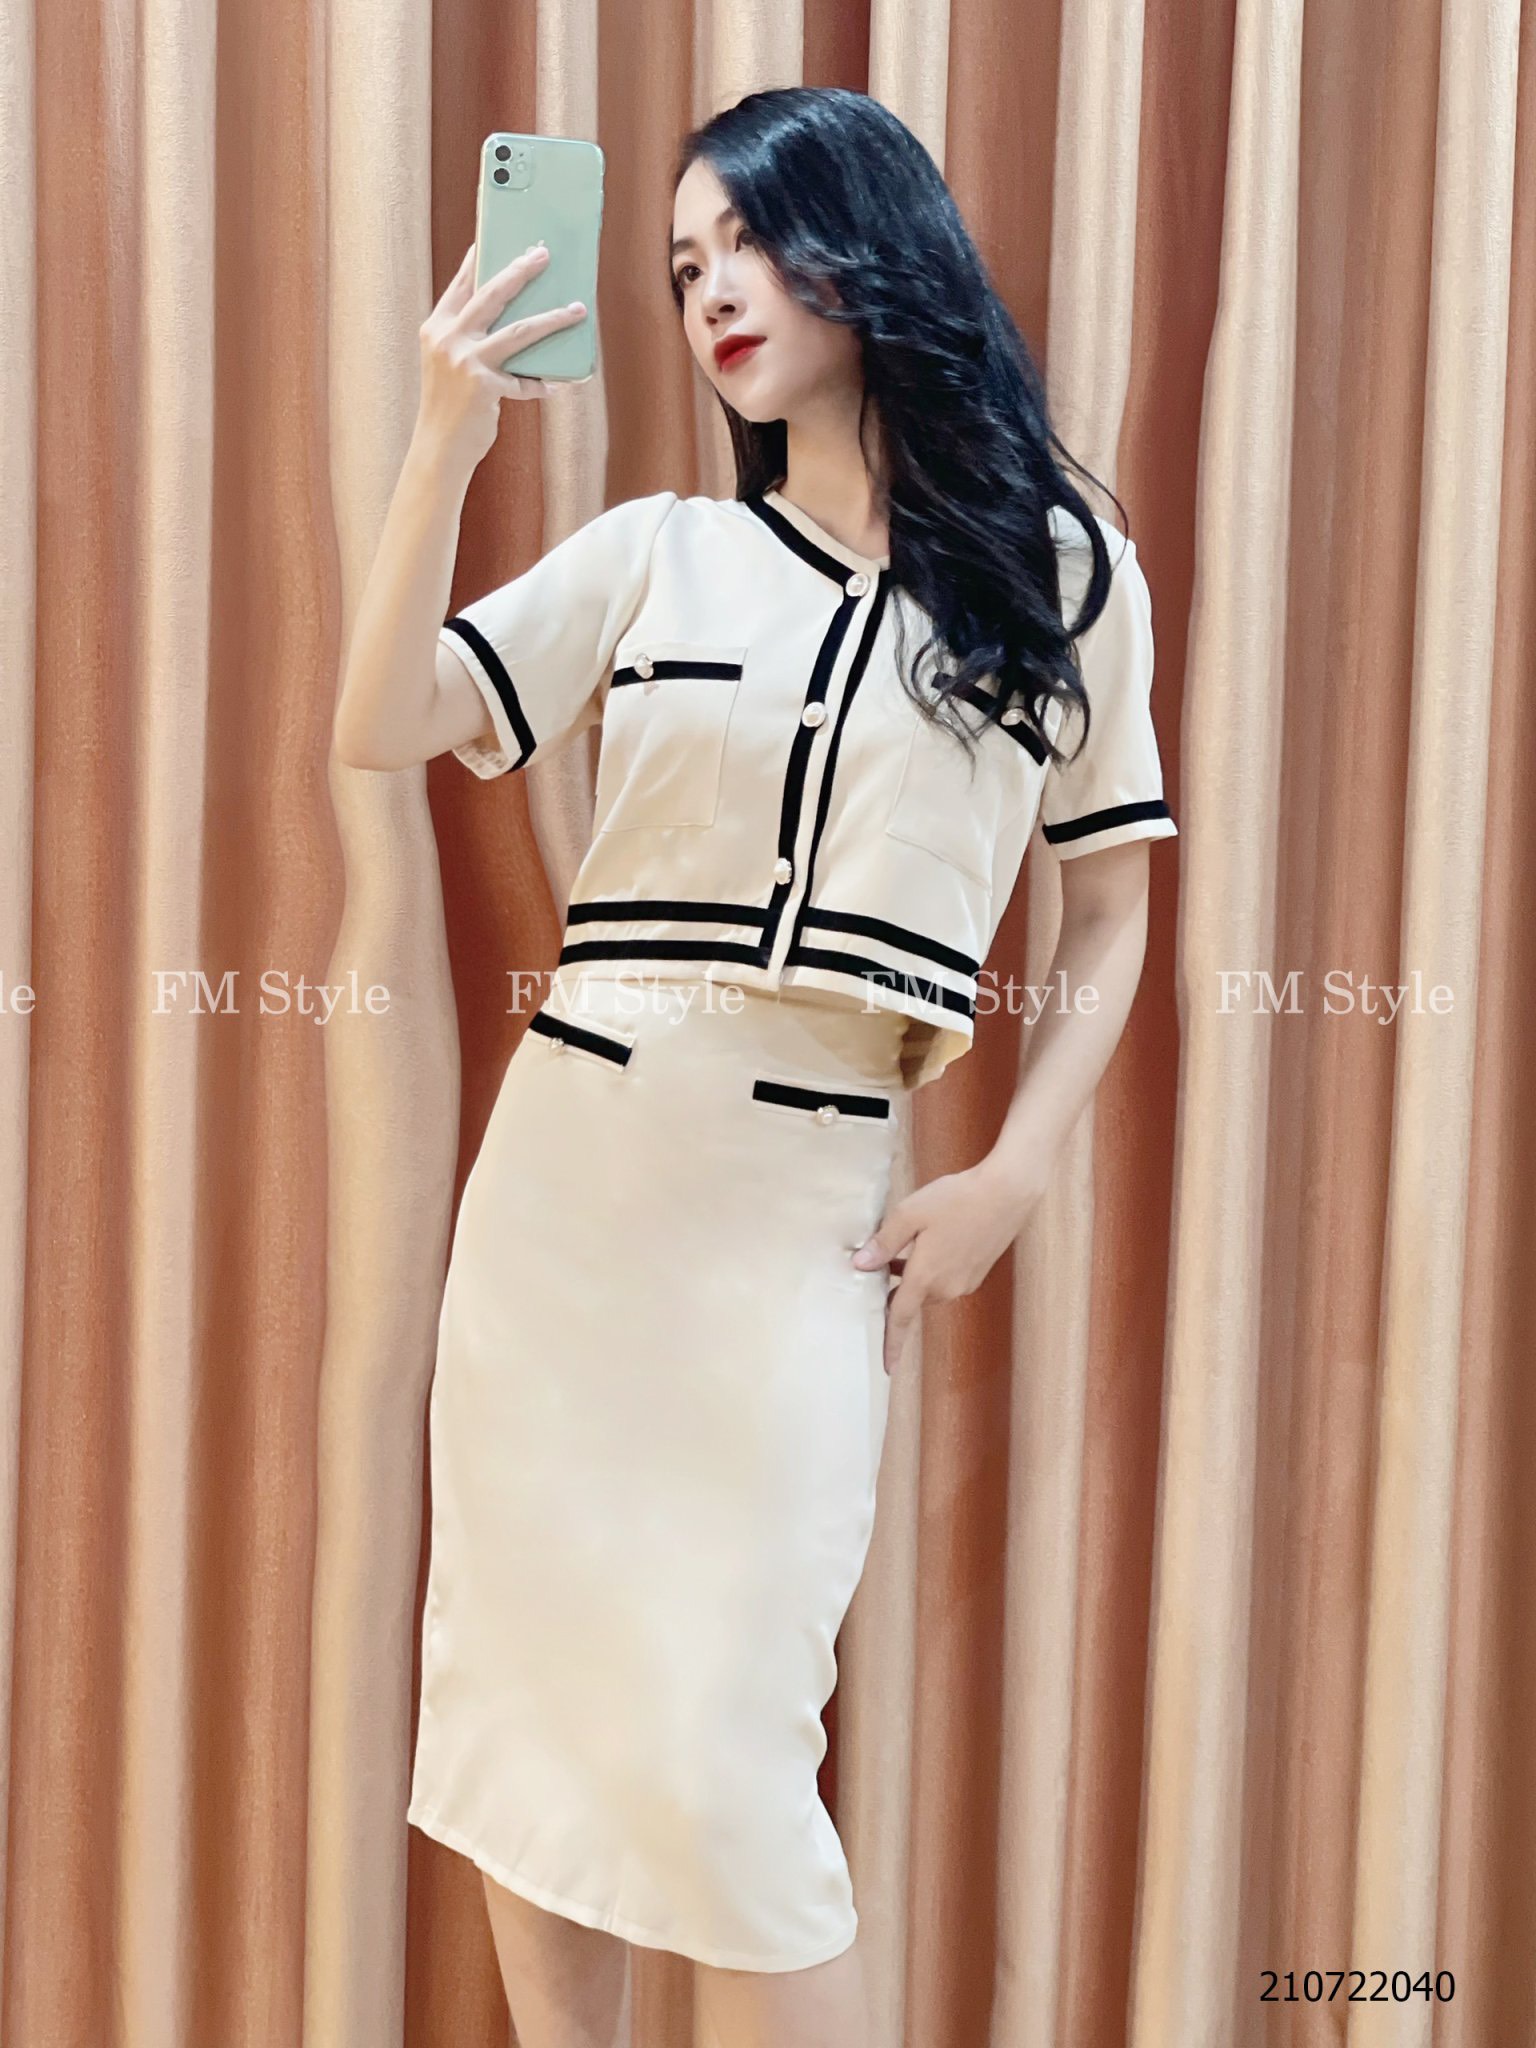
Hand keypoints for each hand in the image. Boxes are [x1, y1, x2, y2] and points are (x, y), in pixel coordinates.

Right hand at [416, 241, 590, 470]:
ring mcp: (465, 361)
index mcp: (436, 327)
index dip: (480, 257)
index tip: (500, 236)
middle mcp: (448, 338)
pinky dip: (542, 384)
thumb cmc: (448, 405)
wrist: (439, 448)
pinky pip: (525, 380)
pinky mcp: (484, 386)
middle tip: (544, 254)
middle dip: (521, 270)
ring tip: (578, 310)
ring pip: (519, 330)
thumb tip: (513, 317)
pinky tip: (556, 385)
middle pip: (492, 293)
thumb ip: (468, 338)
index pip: (462, 283)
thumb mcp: (448, 363)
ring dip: (553, 319)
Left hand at [851, 1152, 1049, 1375]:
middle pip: (912, 1300)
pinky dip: (932, 1271)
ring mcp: (965, 1282)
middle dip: (896, 1291)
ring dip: (914, 1278)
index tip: (887, 1368)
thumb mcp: (910, 1214)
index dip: (891, 1343)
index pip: (901, 1318)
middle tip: (877, 1267)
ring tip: (901, 1251)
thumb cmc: (957, 1199)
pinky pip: (946, 1280)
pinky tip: (930, 1243)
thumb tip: (860, 1265)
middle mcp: (946, 1287)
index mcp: (926, 1277)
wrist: (1007, 1192)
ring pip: (929, 1289)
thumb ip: (884, 1243)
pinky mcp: (977, 1272)